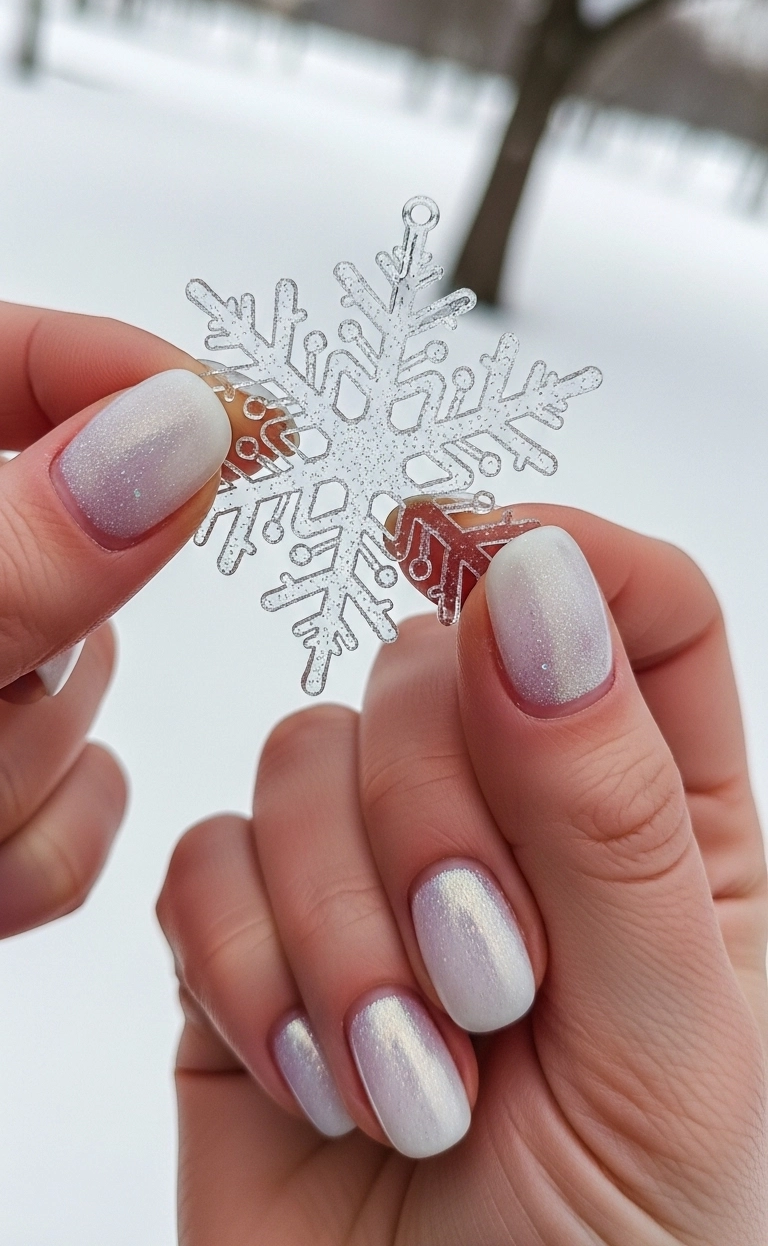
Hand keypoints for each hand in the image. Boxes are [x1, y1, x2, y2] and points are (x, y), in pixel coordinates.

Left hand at [0, 298, 245, 935]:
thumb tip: (177, 429)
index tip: (257, 424)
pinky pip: (75, 808)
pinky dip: (43, 849)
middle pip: (72, 548)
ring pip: (80, 691)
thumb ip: (20, 551)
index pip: (8, 356)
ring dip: (34, 764)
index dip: (132, 367)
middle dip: (58, 639)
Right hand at [158, 506, 767, 1244]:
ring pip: (306, 752)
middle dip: (436, 824)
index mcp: (659, 824)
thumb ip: (607, 804)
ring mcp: (369, 873)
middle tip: (486, 982)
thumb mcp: (670, 1040)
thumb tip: (534, 575)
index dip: (560, 556)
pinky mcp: (251, 942)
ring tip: (411, 1073)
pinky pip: (205, 859)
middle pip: (437, 664)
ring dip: (346, 926)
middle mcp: (509, 821)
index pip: (636, 612)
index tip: (468, 549)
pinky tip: (320, 1076)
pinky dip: (252, 970)